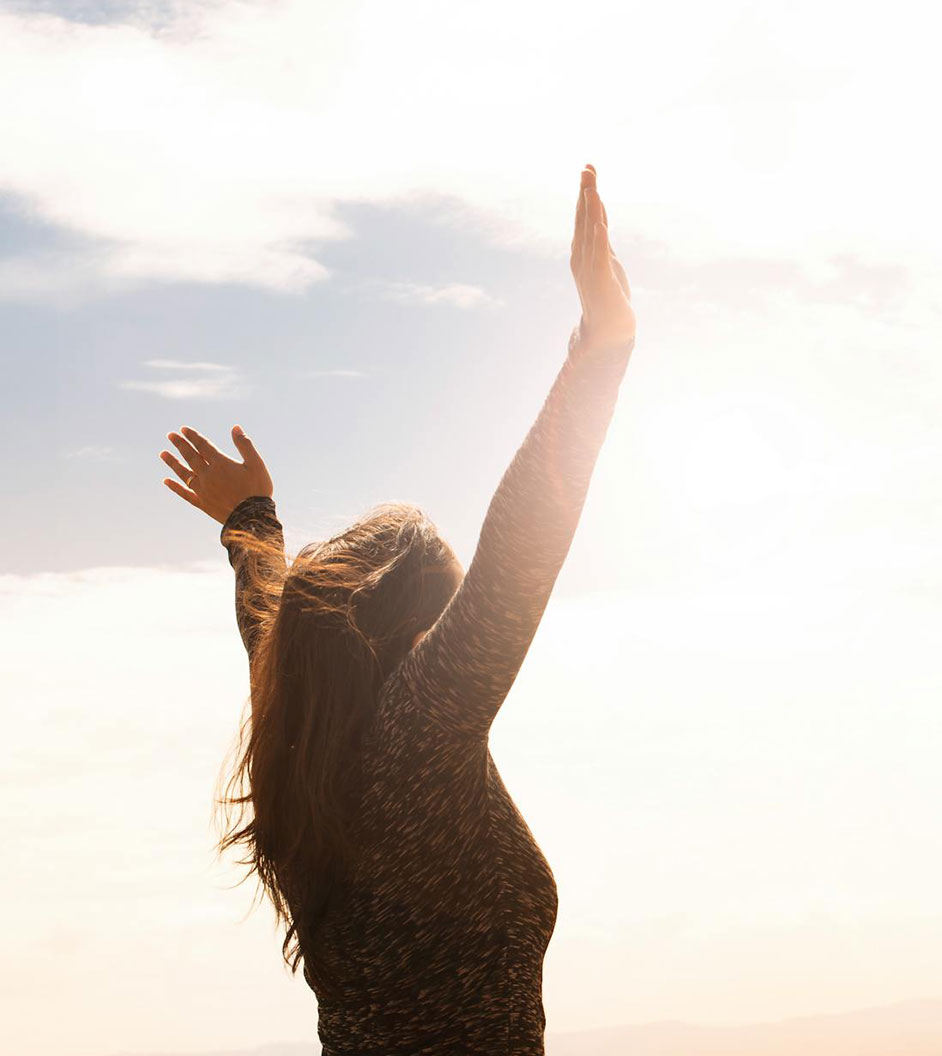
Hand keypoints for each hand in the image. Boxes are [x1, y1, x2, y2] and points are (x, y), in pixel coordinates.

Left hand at [160, 424, 273, 524]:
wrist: (252, 518)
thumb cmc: (257, 490)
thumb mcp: (256, 464)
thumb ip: (244, 445)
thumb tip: (235, 427)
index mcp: (221, 464)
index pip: (203, 446)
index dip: (193, 437)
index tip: (183, 429)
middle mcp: (208, 475)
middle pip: (191, 457)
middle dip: (180, 445)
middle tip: (170, 435)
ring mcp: (203, 490)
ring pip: (184, 473)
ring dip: (173, 463)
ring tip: (163, 454)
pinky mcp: (202, 503)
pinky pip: (185, 494)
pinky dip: (175, 487)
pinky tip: (166, 481)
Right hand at [569, 163, 635, 355]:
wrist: (607, 330)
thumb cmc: (608, 297)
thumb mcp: (606, 261)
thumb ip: (601, 240)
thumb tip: (598, 219)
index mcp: (582, 251)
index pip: (584, 217)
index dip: (586, 193)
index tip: (589, 169)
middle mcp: (581, 256)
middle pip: (583, 218)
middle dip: (585, 192)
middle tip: (587, 167)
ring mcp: (589, 267)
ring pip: (589, 231)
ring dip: (590, 208)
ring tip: (591, 186)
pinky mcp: (600, 278)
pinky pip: (599, 253)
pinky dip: (599, 236)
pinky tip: (600, 222)